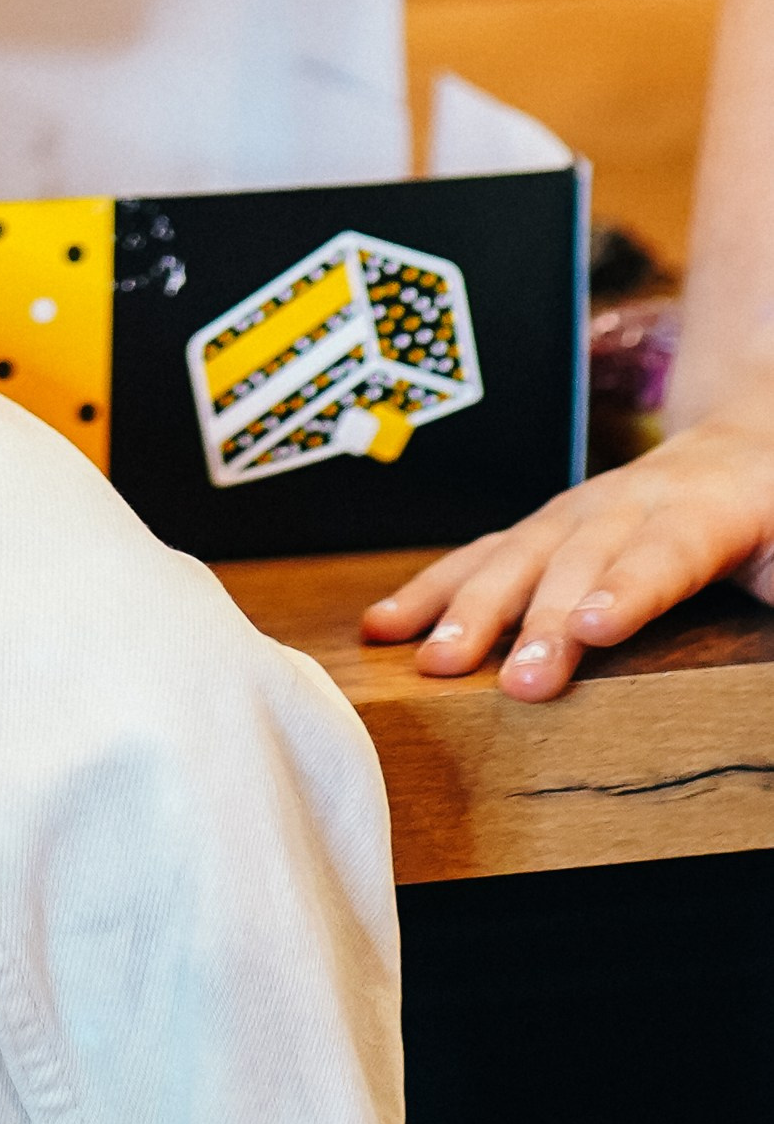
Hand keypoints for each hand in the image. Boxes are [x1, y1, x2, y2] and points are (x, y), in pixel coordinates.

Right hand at [360, 398, 773, 698]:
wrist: (749, 442)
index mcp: (710, 510)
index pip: (665, 553)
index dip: (626, 590)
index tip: (589, 629)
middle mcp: (633, 500)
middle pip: (578, 559)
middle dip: (538, 618)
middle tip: (512, 681)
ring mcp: (580, 509)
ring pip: (517, 552)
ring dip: (470, 607)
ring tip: (430, 657)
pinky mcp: (547, 526)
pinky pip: (484, 554)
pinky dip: (432, 590)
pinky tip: (386, 627)